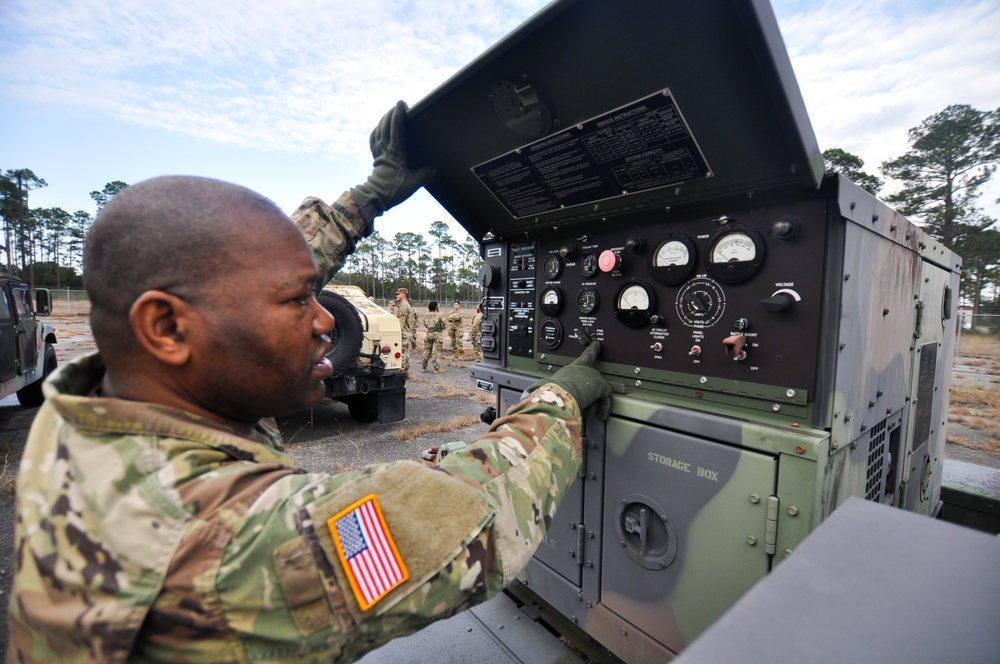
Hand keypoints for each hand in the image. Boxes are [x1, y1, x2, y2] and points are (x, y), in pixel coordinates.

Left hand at [350, 101, 438, 228]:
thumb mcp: (414, 183)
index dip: (398, 114)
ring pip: (379, 130)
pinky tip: (379, 129)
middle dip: (392, 113)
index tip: (401, 103)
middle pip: (386, 126)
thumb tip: (438, 171)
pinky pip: (374, 140)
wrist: (375, 198)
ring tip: (390, 113)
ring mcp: (378, 153)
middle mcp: (385, 149)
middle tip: (398, 105)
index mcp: (395, 152)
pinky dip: (376, 131)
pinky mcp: (375, 158)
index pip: (396, 128)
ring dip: (384, 120)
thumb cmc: (394, 191)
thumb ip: (426, 175)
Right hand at [527, 341, 611, 418]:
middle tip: (587, 403)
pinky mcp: (601, 385)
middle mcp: (582, 369)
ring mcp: (592, 376)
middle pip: (592, 377)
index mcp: (570, 368)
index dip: (590, 349)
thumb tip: (528, 393)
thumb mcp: (545, 387)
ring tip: (589, 411)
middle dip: (590, 391)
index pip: (582, 357)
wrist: (558, 394)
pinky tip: (601, 414)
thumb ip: (542, 388)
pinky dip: (605, 406)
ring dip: (594, 401)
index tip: (596, 343)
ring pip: (599, 389)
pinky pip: (606, 396)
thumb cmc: (550, 392)